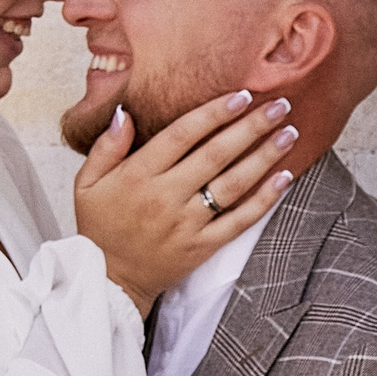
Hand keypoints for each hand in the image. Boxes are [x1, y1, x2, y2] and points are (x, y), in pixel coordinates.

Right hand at [74, 90, 299, 313]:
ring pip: (233, 184)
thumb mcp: (87, 183)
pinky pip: (240, 220)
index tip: (241, 95)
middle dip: (251, 126)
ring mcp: (187, 223)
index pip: (182, 135)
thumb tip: (125, 112)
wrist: (110, 281)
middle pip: (216, 154)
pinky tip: (284, 177)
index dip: (214, 112)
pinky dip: (265, 199)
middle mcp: (166, 197)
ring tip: (289, 132)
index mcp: (138, 176)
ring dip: (264, 156)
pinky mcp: (203, 246)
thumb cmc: (100, 226)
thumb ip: (106, 146)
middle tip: (279, 104)